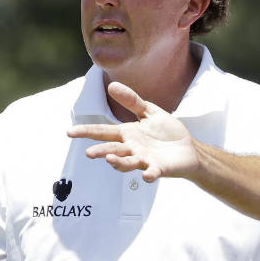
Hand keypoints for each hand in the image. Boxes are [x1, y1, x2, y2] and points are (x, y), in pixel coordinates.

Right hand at [67, 82, 198, 181]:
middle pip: (112, 149)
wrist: (189, 149)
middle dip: (101, 151)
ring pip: (128, 162)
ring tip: (110, 159)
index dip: (87, 131)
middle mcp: (132, 148)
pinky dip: (149, 175)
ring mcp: (144, 160)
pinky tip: (146, 175)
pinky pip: (152, 172)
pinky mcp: (159, 168)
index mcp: (127, 134)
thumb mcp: (149, 112)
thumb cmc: (168, 132)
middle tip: (89, 153)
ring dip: (119, 163)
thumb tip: (111, 85)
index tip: (70, 131)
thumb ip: (132, 101)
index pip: (103, 132)